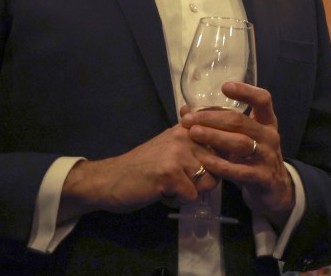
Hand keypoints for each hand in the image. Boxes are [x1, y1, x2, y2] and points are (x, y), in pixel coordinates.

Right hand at [59, 125, 216, 220]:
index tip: (200, 166)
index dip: (217, 160)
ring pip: (208, 182)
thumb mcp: (168, 144)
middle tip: (179, 180)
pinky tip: (162, 194)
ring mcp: (178, 155)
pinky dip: (178, 201)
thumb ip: (191, 138)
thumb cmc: (141, 166)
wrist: (108, 180)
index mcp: (187, 129)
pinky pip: (192, 196)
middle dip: (203, 179)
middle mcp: (185, 137)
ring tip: (171, 186)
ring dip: (191, 191)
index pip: (222, 143)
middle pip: (218, 166)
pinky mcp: (170, 175)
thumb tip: (217, 129)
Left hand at [180, 82, 294, 223]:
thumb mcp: (245, 137)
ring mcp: (267, 157)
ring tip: (194, 134)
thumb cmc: (254, 156)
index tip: (225, 86)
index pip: (263, 100)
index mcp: (267, 122)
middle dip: (213, 118)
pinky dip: (222, 165)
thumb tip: (186, 110)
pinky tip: (206, 161)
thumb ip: (223, 125)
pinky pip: (240, 171)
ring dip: (215, 137)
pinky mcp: (262, 178)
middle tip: (189, 118)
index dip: (246, 92)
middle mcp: (269, 136)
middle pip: (241, 122)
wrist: (274, 188)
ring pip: (240, 143)